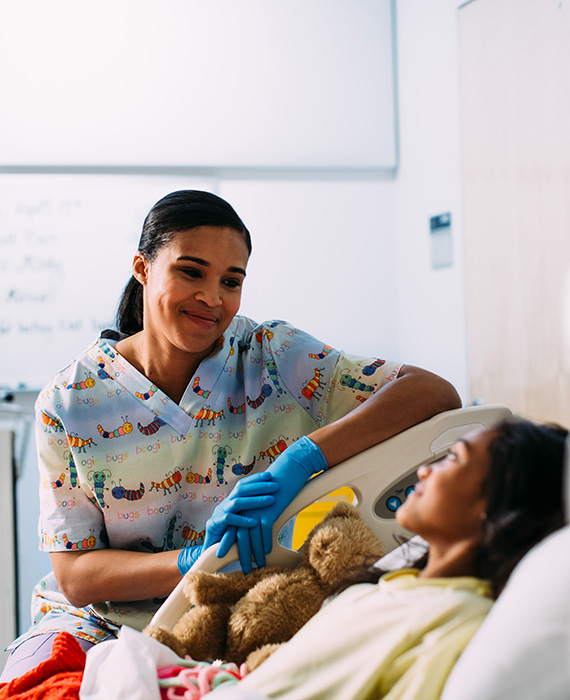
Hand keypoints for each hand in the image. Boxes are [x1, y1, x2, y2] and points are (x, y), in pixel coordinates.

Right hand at [177, 472, 278, 574]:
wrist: (211, 549)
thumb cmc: (230, 534)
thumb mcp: (241, 519)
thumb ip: (251, 511)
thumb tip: (271, 502)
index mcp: (230, 500)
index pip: (242, 484)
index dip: (255, 479)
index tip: (270, 476)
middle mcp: (225, 503)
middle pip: (241, 489)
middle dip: (259, 486)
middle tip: (276, 486)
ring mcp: (219, 512)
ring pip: (237, 502)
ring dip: (256, 501)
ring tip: (271, 500)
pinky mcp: (215, 524)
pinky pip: (229, 520)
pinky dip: (243, 520)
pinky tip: (255, 522)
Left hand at [233, 436, 327, 570]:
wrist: (287, 472)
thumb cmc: (278, 487)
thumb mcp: (264, 502)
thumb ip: (258, 515)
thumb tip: (259, 530)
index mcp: (243, 507)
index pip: (233, 529)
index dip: (230, 544)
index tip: (227, 558)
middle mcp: (245, 509)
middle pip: (239, 536)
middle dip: (239, 554)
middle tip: (243, 569)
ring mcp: (254, 510)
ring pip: (251, 537)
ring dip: (254, 554)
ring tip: (257, 567)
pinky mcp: (266, 510)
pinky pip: (264, 531)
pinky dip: (265, 543)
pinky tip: (267, 553)